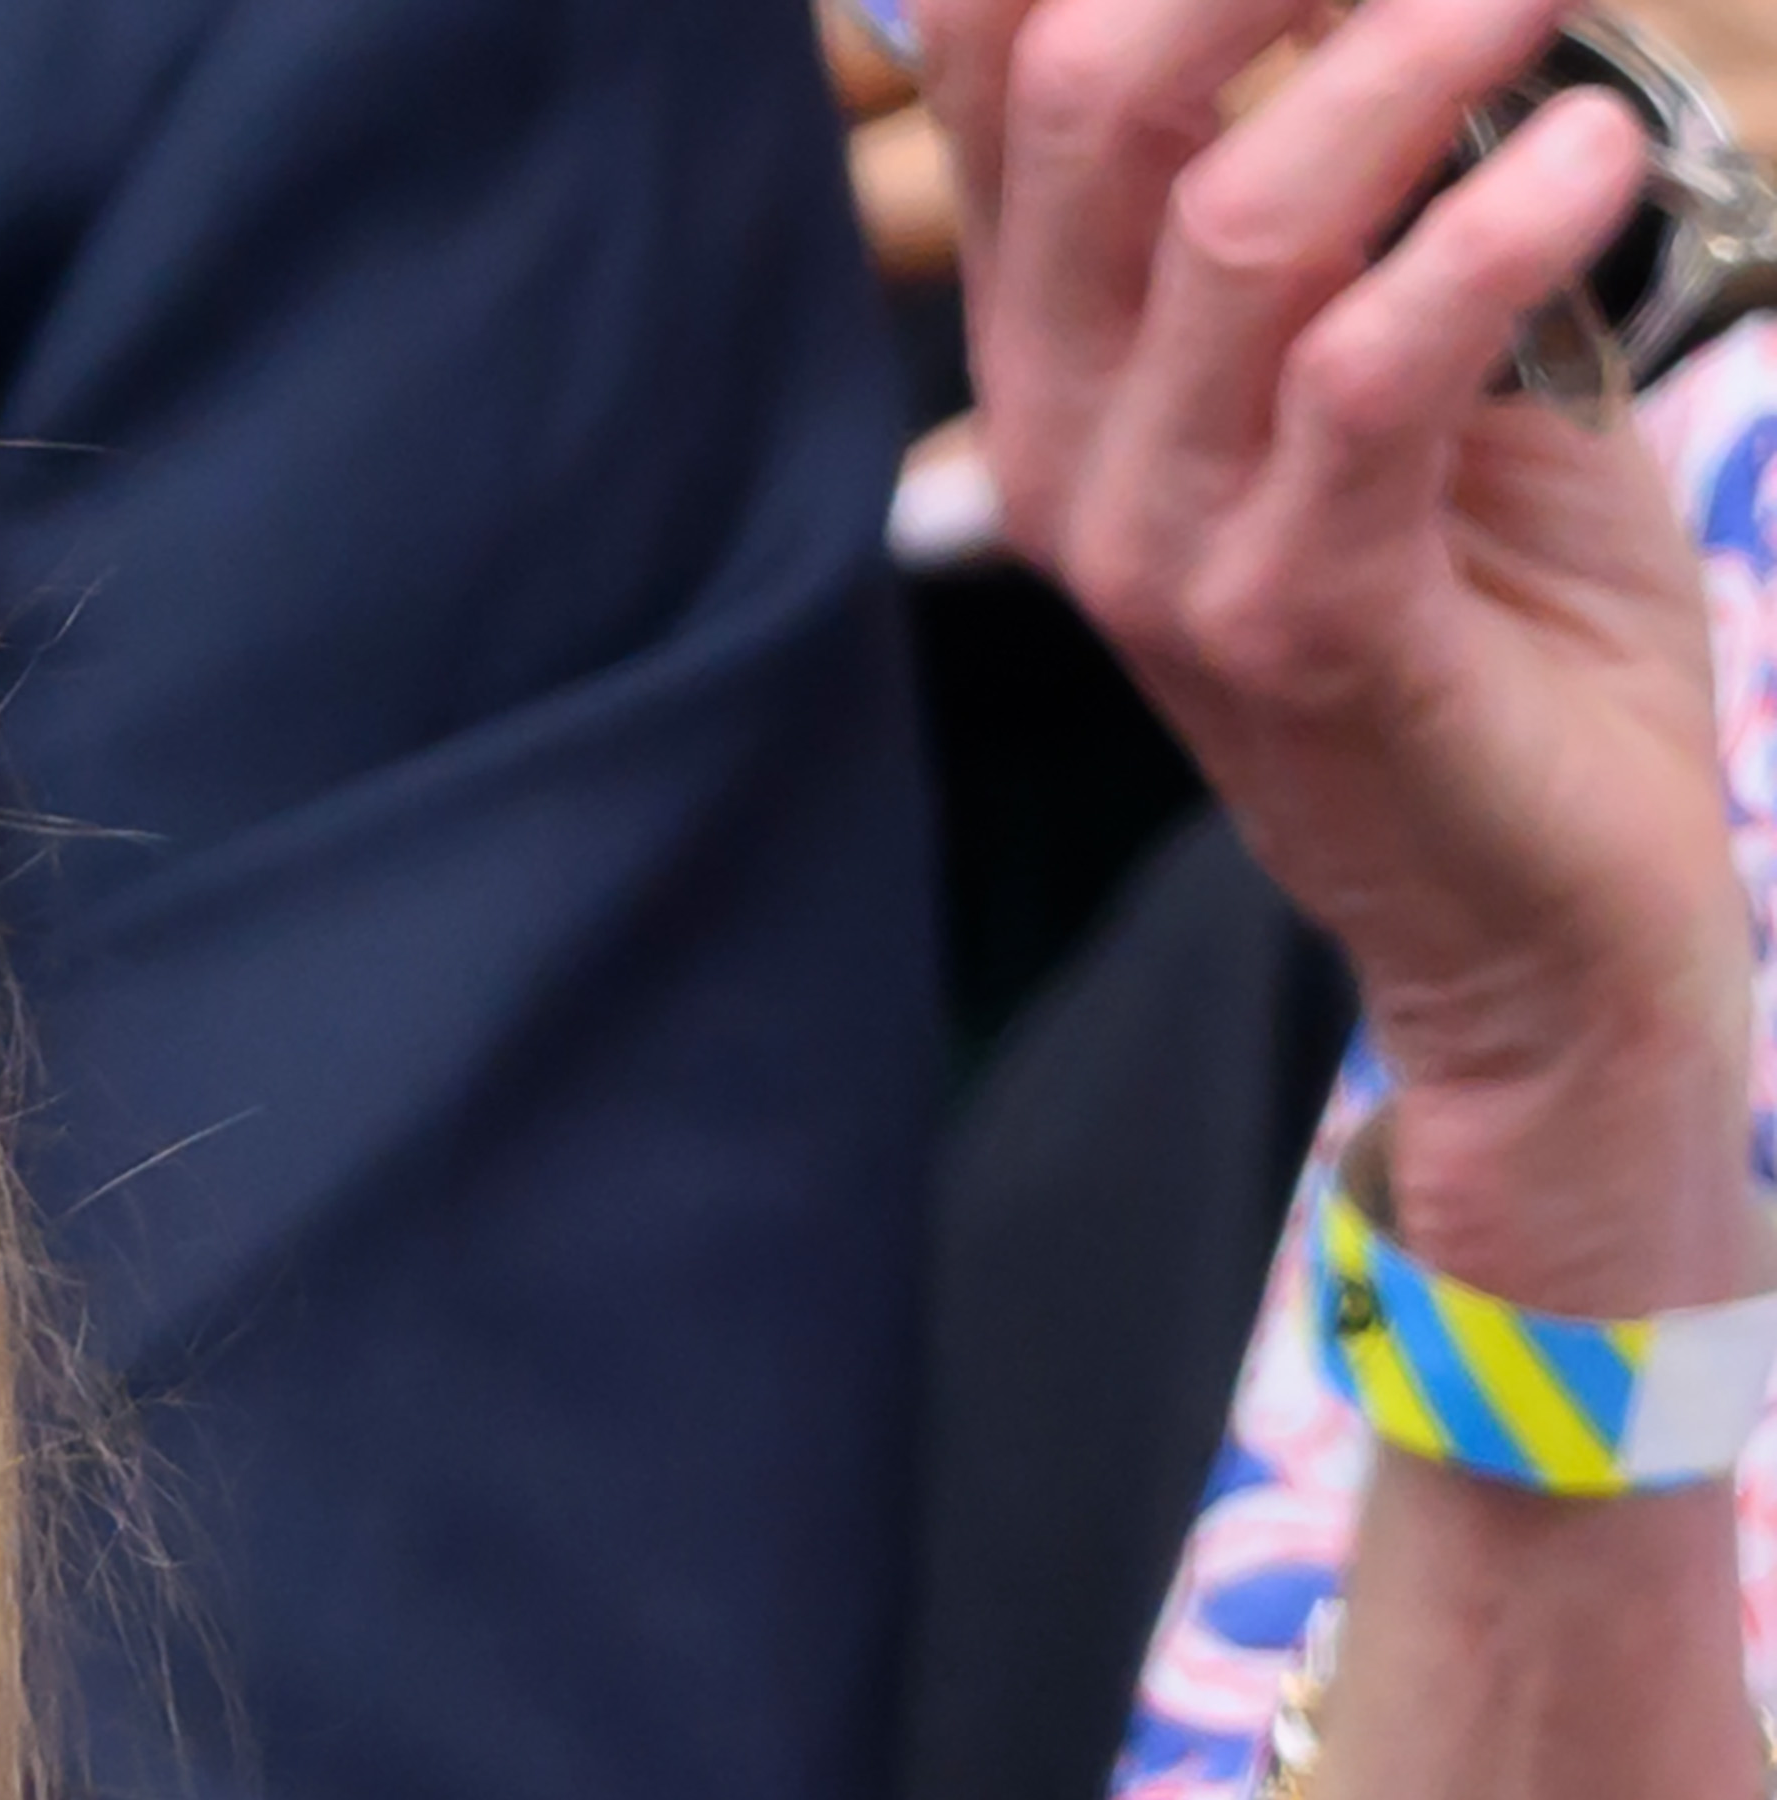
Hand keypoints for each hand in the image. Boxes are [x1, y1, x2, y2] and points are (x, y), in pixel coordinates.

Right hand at [921, 0, 1757, 1304]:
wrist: (1547, 921)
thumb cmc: (1510, 607)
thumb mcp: (1423, 342)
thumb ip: (1385, 169)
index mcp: (1064, 343)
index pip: (990, 61)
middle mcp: (1062, 434)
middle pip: (1077, 96)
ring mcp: (1157, 543)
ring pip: (1237, 218)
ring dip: (1425, 51)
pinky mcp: (1293, 624)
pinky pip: (1369, 374)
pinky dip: (1500, 236)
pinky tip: (1601, 161)